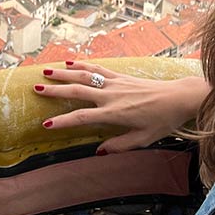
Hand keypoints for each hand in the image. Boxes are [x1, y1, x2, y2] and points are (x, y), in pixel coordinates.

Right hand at [34, 61, 208, 153]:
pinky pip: (98, 68)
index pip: (82, 117)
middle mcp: (111, 96)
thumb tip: (98, 151)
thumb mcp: (143, 139)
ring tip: (46, 71)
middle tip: (36, 89)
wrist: (178, 98)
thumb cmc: (162, 121)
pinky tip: (71, 62)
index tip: (46, 124)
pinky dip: (83, 64)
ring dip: (64, 73)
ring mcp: (115, 83)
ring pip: (85, 75)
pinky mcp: (121, 76)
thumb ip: (119, 145)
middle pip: (77, 90)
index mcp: (114, 114)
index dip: (62, 121)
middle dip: (55, 91)